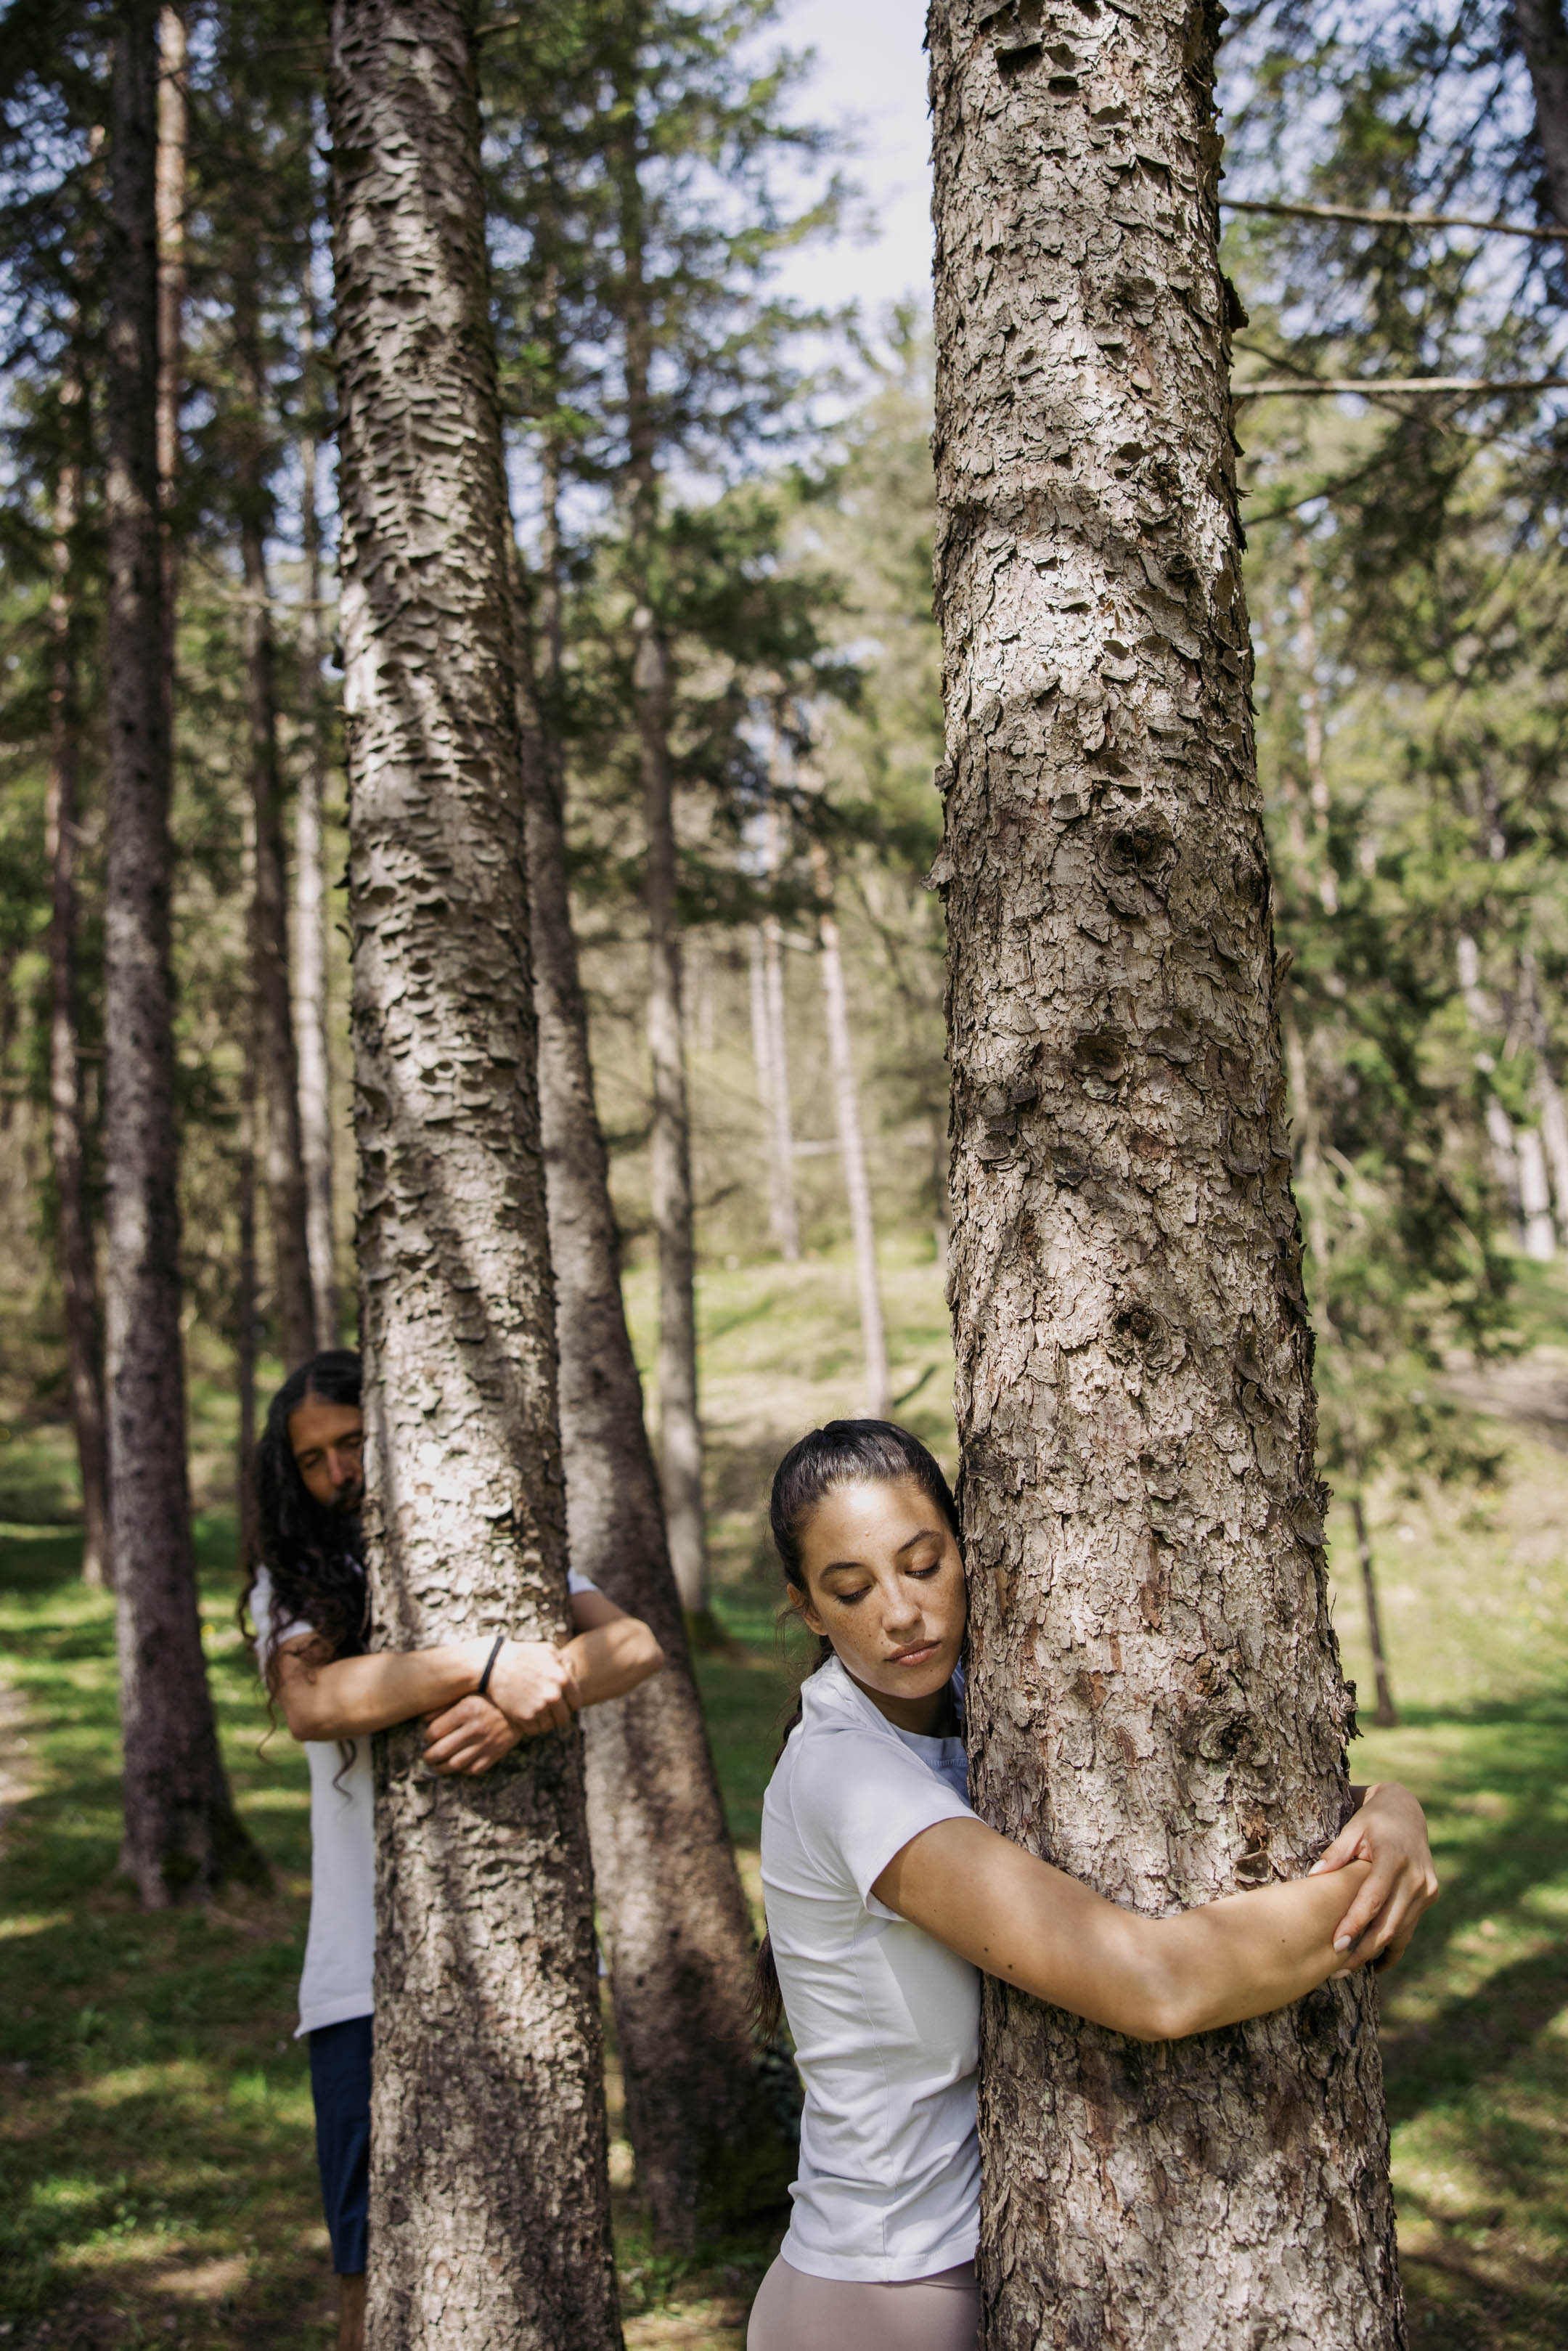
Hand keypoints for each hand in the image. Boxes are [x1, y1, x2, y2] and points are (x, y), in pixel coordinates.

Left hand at [423, 1695, 521, 1776]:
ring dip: (441, 1768)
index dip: (427, 1737)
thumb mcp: (468, 1694)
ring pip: (454, 1764)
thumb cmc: (490, 1699)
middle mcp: (475, 1728)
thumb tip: (424, 1720)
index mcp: (466, 1710)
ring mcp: (485, 1744)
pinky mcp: (494, 1755)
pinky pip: (472, 1769)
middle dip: (429, 1756)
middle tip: (427, 1756)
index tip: (428, 1738)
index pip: (435, 1731)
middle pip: (441, 1750)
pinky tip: (458, 1766)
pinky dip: (462, 1770)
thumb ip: (445, 1705)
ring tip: (437, 1765)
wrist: (521, 1709)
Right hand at [487, 1639, 575, 1737]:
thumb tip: (573, 1675)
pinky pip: (535, 1731)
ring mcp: (539, 1708)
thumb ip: (565, 1663)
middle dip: (558, 1715)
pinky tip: (526, 1715)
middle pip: (564, 1719)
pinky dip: (532, 1726)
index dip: (569, 1704)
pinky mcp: (524, 1718)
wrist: (493, 1664)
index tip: (562, 1703)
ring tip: (536, 1712)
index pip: (576, 1703)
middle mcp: (554, 1696)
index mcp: (563, 1679)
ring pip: (550, 1727)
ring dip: (545, 1722)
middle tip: (548, 1710)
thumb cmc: (522, 1655)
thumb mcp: (548, 1651)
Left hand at [1310, 1782, 1438, 1971]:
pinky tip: (1375, 1964)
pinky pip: (1409, 1927)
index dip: (1355, 1924)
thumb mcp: (1353, 1827)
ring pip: (1401, 1931)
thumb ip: (1336, 1853)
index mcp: (1395, 1857)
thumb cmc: (1372, 1819)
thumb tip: (1313, 1877)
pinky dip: (1393, 1946)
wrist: (1407, 1811)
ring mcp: (1427, 1888)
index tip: (1335, 1944)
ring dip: (1377, 1953)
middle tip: (1338, 1970)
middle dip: (1364, 1950)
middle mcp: (1416, 1876)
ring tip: (1349, 1969)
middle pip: (1389, 1923)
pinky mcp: (1430, 1895)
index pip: (1373, 1899)